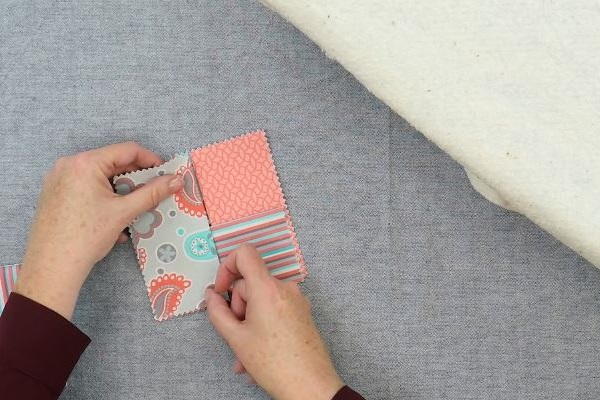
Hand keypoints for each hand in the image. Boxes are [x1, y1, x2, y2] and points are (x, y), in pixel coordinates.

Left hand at [15, 142, 182, 319]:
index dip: (151, 160)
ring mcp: (58, 180)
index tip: (165, 173)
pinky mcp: (55, 195)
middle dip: (135, 178)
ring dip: (121, 191)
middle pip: (112, 163)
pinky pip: (86, 188)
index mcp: (85, 163)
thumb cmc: (86, 237)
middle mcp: (69, 165)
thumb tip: (176, 180)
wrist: (52, 266)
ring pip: (100, 177)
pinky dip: (104, 198)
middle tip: (153, 193)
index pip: (127, 151)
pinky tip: (113, 220)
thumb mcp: (124, 212)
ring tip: (133, 210)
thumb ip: (152, 192)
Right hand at [205, 245, 343, 399]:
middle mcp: (284, 288)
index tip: (220, 290)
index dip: (227, 267)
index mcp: (267, 288)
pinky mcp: (302, 311)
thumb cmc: (275, 363)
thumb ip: (218, 312)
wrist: (310, 386)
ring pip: (261, 300)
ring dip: (249, 321)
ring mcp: (296, 299)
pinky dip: (263, 323)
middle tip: (236, 333)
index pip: (245, 253)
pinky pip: (275, 309)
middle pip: (250, 283)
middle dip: (238, 307)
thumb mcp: (236, 338)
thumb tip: (211, 296)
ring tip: (245, 352)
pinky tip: (258, 350)